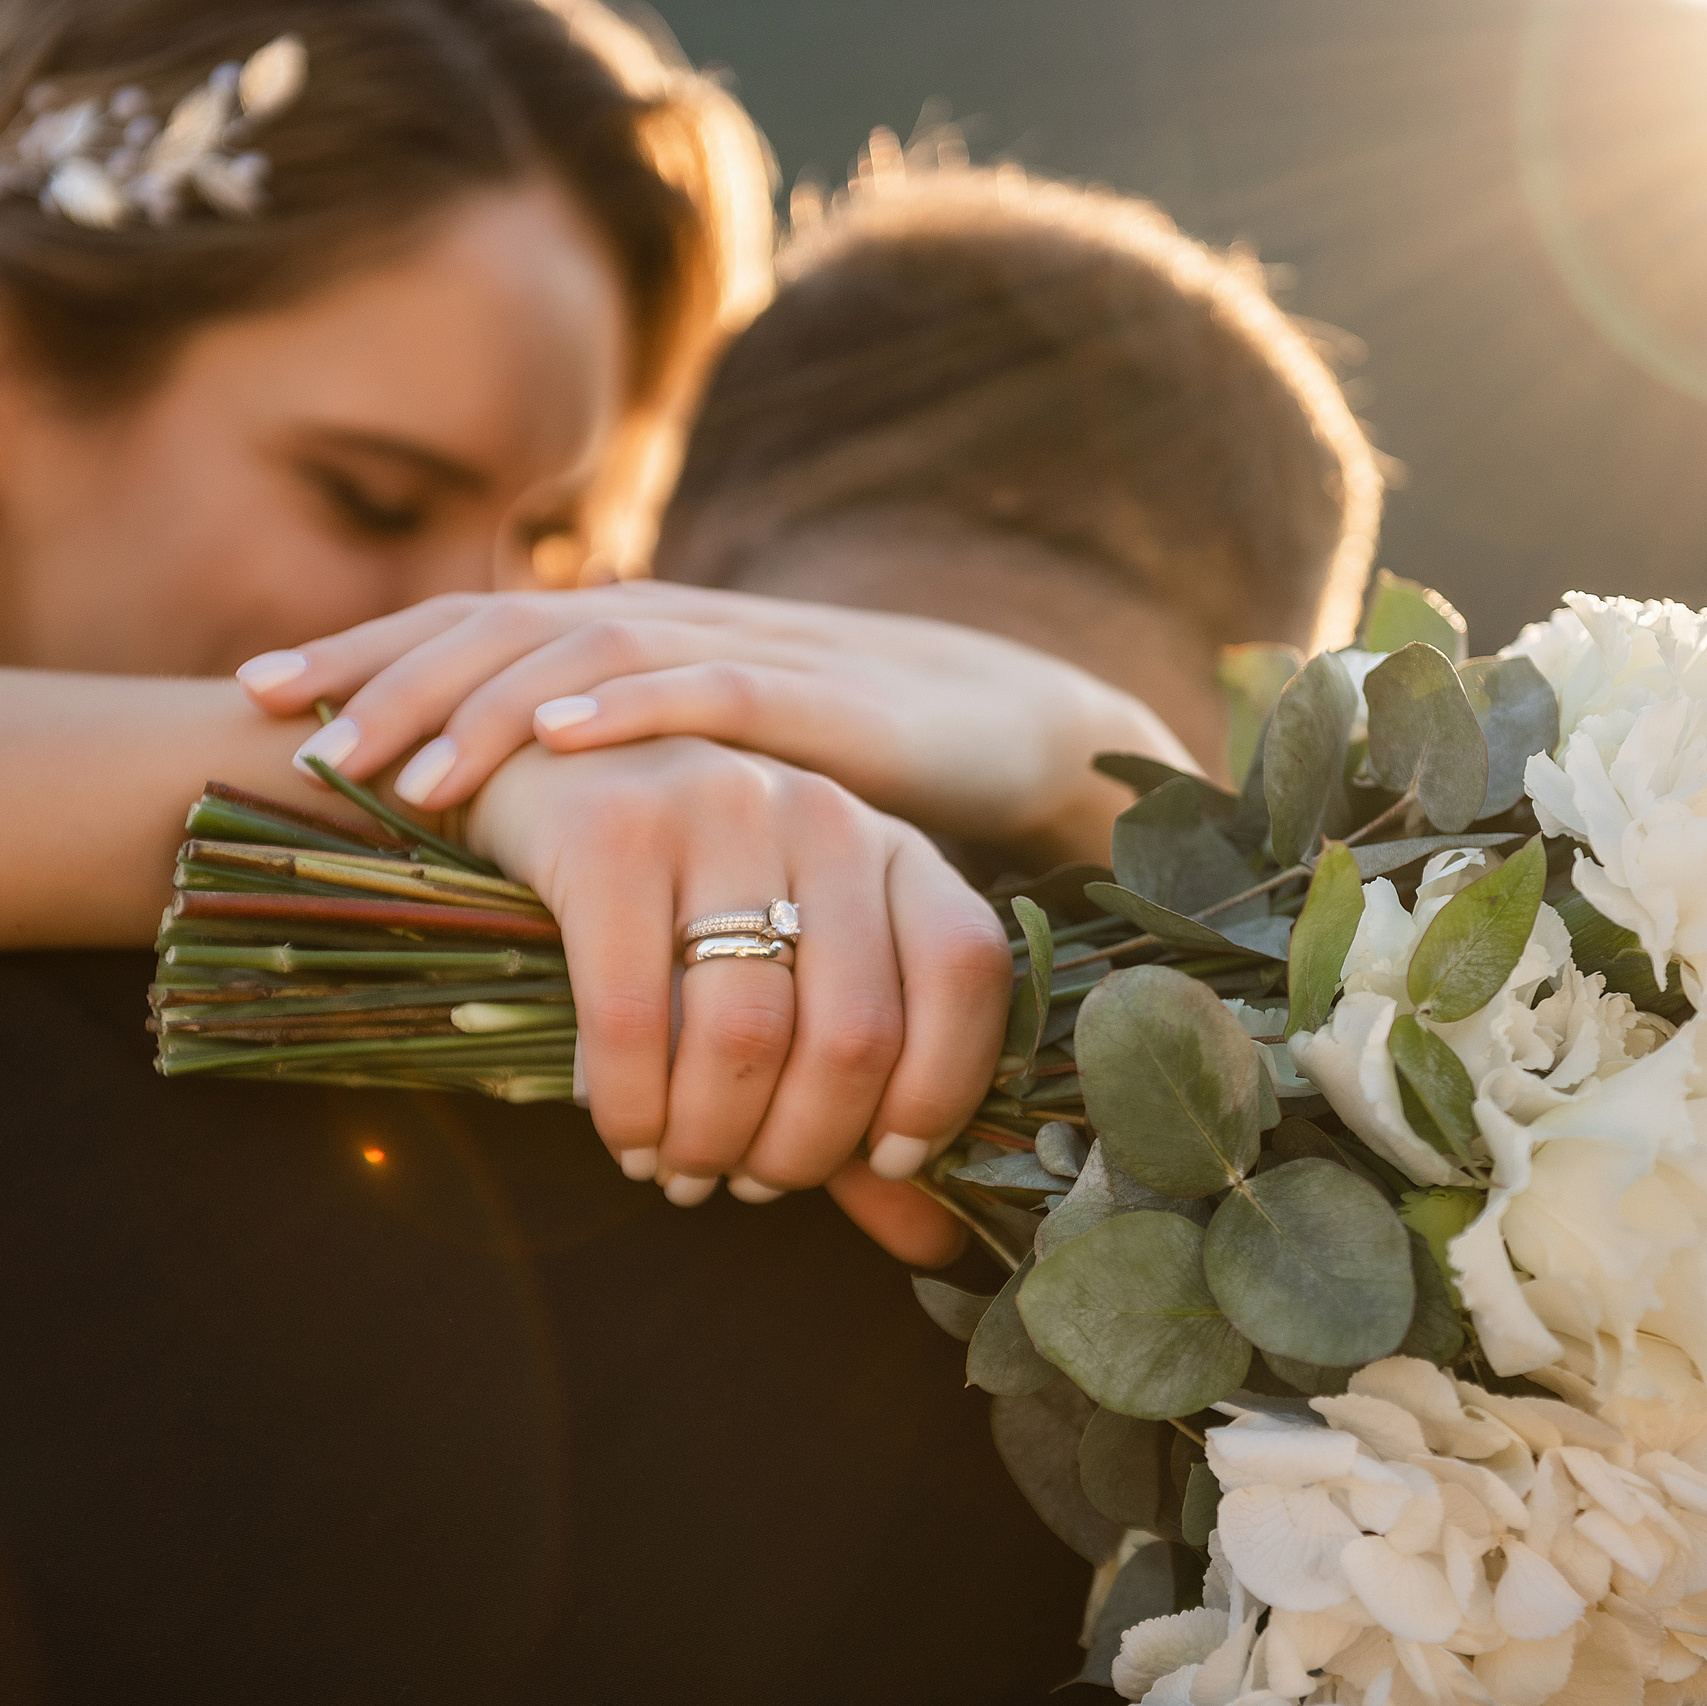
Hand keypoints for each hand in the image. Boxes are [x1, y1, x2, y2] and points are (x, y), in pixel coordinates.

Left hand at [240, 582, 1200, 864]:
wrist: (1015, 733)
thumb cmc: (856, 772)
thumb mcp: (720, 781)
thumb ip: (633, 795)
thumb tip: (524, 858)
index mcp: (645, 655)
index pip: (485, 634)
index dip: (375, 656)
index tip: (267, 696)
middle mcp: (680, 636)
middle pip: (506, 626)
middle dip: (387, 667)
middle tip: (278, 711)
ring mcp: (750, 658)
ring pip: (591, 651)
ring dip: (487, 700)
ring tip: (396, 759)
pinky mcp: (825, 701)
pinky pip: (713, 689)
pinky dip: (632, 710)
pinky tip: (559, 742)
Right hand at [468, 737, 1008, 1255]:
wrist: (557, 772)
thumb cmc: (697, 899)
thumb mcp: (800, 977)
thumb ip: (866, 1101)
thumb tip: (936, 1247)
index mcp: (896, 846)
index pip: (965, 969)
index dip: (939, 1088)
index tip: (885, 1158)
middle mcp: (825, 814)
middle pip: (855, 1029)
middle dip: (802, 1148)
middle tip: (753, 1185)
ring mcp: (721, 809)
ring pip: (745, 1031)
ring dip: (711, 1139)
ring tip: (684, 1171)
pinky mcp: (613, 830)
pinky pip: (629, 1012)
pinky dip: (630, 1106)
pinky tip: (629, 1139)